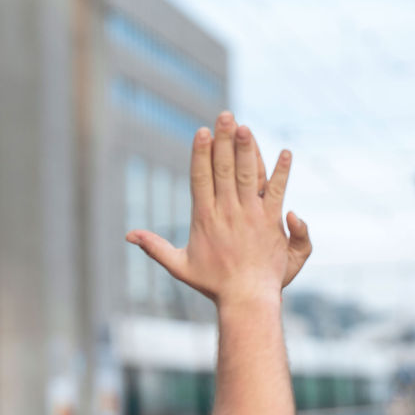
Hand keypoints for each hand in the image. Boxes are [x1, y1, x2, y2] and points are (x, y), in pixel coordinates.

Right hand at [127, 112, 308, 301]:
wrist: (246, 299)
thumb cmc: (214, 285)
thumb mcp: (180, 266)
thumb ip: (156, 248)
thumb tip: (128, 235)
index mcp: (204, 218)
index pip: (201, 178)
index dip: (201, 153)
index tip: (202, 132)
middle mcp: (227, 213)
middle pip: (224, 169)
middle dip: (224, 141)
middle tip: (225, 115)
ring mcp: (251, 216)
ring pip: (249, 175)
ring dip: (248, 149)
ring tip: (245, 127)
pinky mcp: (271, 222)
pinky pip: (277, 192)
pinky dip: (282, 172)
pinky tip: (285, 153)